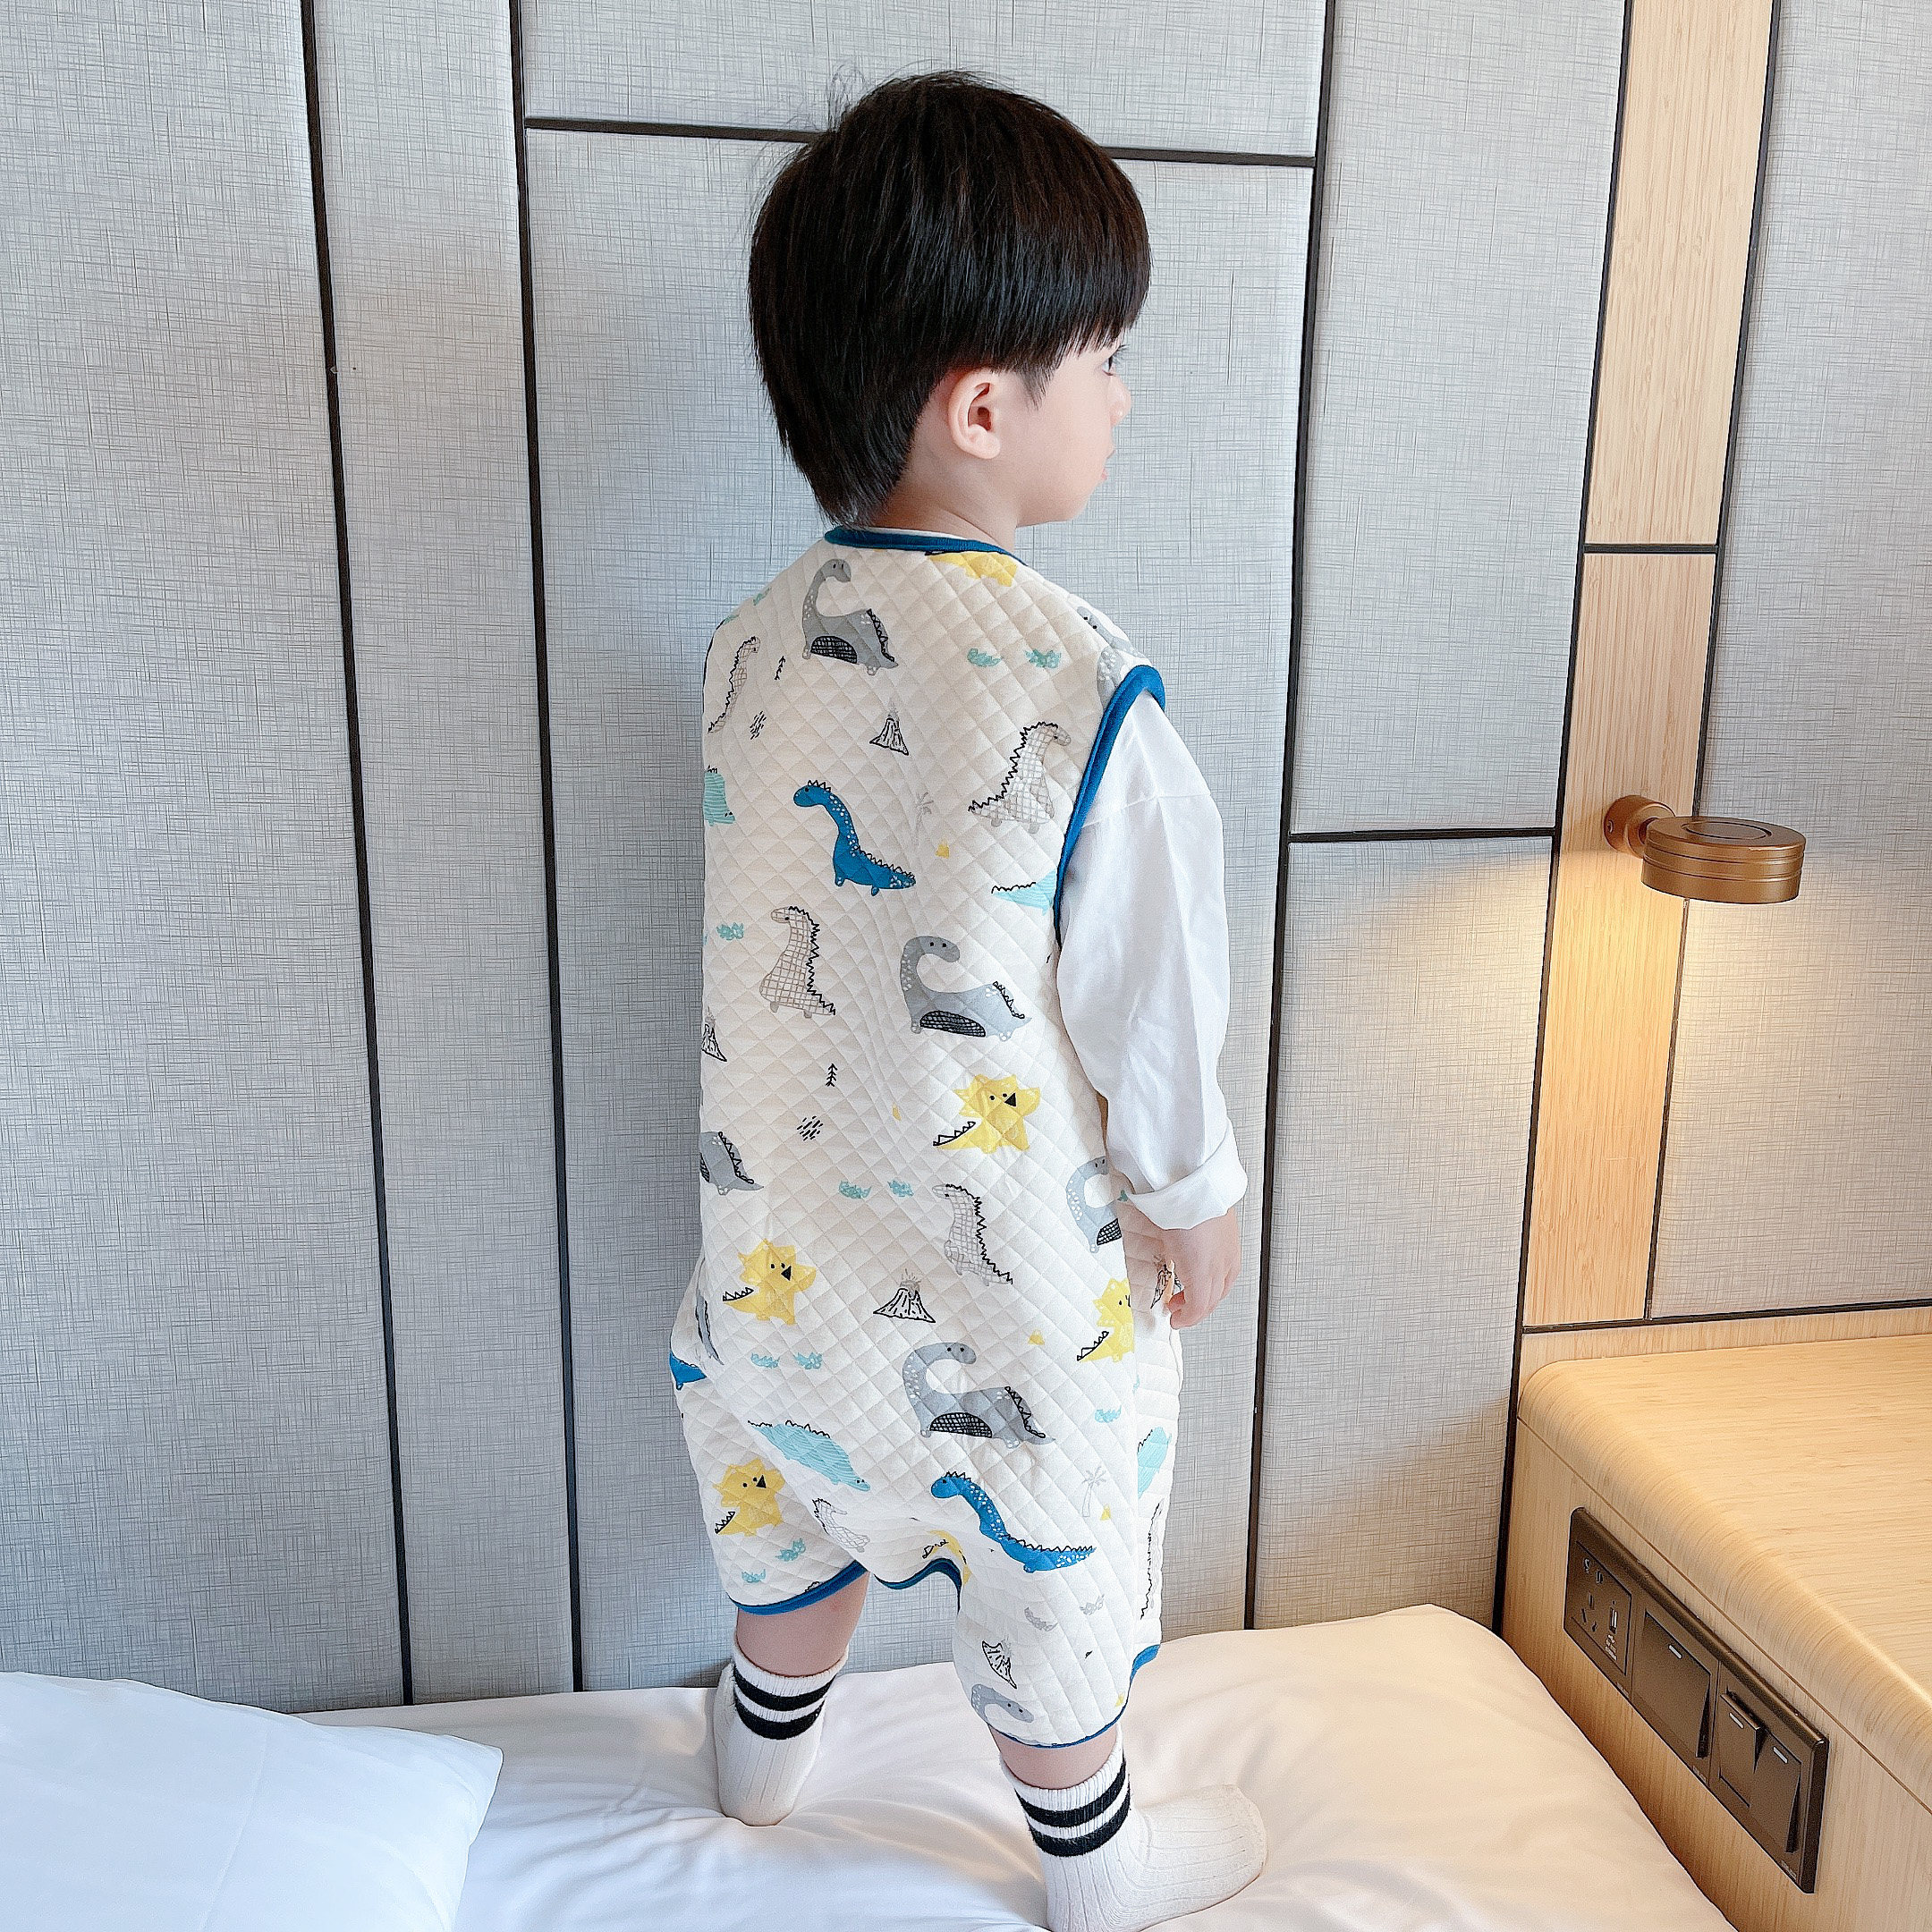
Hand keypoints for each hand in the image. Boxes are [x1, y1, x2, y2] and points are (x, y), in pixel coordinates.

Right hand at [1118, 1197, 1239, 1330]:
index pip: (1223, 1279)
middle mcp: (1227, 1259)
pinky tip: (1178, 1316)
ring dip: (1192, 1312)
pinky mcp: (1202, 1274)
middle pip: (1217, 1293)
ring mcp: (1217, 1267)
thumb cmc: (1187, 1193)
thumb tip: (1174, 1235)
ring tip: (1177, 1314)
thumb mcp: (1191, 1217)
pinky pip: (1197, 1305)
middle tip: (1182, 1309)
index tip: (1192, 1294)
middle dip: (1198, 1304)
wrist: (1188, 1185)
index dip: (1207, 1291)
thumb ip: (1188, 1232)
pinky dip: (1188, 1315)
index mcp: (1227, 1245)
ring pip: (1209, 1301)